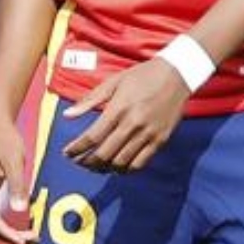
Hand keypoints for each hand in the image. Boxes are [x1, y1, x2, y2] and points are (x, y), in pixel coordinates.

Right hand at [0, 114, 36, 243]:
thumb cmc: (5, 138)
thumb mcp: (14, 161)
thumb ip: (17, 185)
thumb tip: (20, 209)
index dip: (6, 233)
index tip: (23, 242)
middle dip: (8, 236)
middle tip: (33, 239)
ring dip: (6, 231)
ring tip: (30, 235)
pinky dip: (3, 222)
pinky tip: (19, 224)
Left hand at [64, 58, 189, 172]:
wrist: (177, 75)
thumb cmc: (142, 76)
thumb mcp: (113, 82)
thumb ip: (89, 100)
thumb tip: (67, 116)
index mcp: (118, 109)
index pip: (92, 137)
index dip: (77, 148)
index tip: (67, 153)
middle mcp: (132, 125)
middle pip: (105, 153)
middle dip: (88, 162)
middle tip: (80, 162)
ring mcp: (148, 134)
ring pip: (122, 162)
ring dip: (106, 168)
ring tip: (97, 166)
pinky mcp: (160, 140)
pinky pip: (141, 162)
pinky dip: (127, 169)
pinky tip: (118, 166)